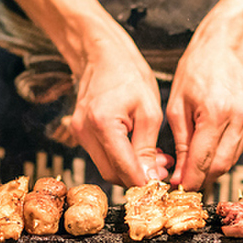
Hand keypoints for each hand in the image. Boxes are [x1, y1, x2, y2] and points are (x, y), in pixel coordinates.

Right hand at [15, 0, 169, 186]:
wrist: (103, 55)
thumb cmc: (127, 74)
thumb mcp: (149, 111)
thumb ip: (148, 148)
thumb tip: (149, 177)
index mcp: (103, 124)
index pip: (123, 168)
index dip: (143, 183)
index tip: (160, 187)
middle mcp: (85, 132)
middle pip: (112, 174)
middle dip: (138, 178)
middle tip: (162, 171)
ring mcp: (79, 133)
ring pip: (106, 167)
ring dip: (130, 170)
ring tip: (155, 158)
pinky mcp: (80, 133)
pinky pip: (102, 156)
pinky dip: (121, 159)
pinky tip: (139, 150)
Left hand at [166, 0, 242, 190]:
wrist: (226, 47)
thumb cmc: (196, 69)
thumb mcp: (177, 105)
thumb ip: (180, 142)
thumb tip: (180, 173)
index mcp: (215, 113)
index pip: (204, 160)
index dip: (191, 179)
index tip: (179, 188)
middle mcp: (238, 118)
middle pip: (222, 166)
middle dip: (202, 179)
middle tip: (185, 184)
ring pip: (232, 160)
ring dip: (213, 170)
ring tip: (194, 170)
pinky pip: (238, 148)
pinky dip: (222, 156)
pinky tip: (208, 154)